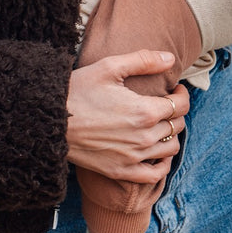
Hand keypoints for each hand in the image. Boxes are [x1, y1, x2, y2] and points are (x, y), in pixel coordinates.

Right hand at [66, 50, 189, 183]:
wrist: (49, 120)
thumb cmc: (78, 90)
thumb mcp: (109, 67)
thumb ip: (143, 60)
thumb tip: (170, 58)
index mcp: (145, 111)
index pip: (180, 105)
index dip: (181, 94)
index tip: (175, 89)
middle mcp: (144, 137)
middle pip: (177, 125)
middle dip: (175, 112)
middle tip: (165, 104)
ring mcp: (134, 157)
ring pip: (171, 149)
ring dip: (171, 135)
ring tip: (160, 125)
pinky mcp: (122, 171)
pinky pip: (155, 174)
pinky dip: (163, 164)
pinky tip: (157, 152)